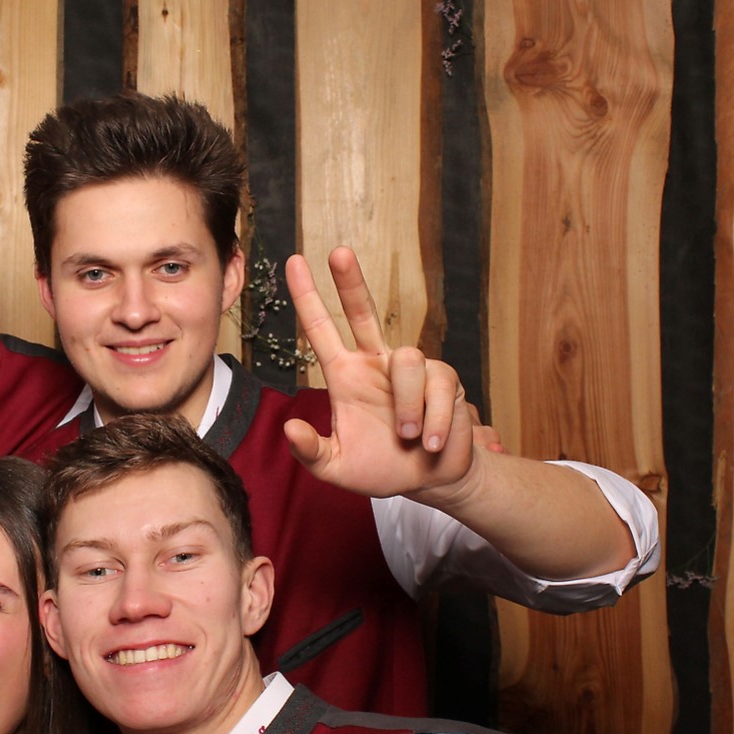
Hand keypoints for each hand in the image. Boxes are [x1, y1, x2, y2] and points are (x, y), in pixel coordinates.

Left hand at [283, 247, 483, 505]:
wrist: (429, 481)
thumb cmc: (380, 469)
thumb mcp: (337, 468)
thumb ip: (311, 452)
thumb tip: (289, 428)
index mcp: (345, 376)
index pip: (321, 330)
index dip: (308, 297)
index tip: (294, 262)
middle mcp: (376, 363)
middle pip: (362, 311)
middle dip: (351, 281)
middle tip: (338, 253)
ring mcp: (412, 369)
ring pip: (408, 360)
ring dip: (407, 407)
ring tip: (408, 438)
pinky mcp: (444, 380)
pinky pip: (439, 388)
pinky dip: (434, 421)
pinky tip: (431, 441)